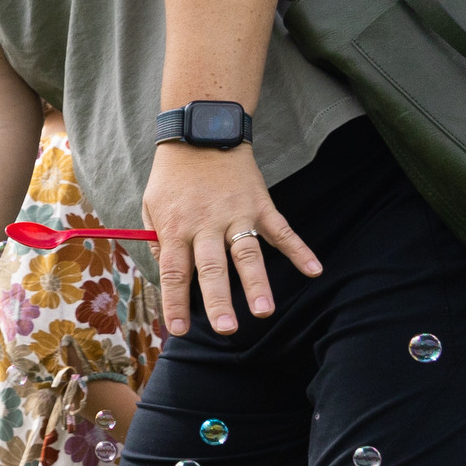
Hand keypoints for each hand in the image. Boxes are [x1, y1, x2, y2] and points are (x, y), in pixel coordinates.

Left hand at [144, 142, 320, 336]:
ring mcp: (236, 215)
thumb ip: (158, 240)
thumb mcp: (151, 205)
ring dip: (257, 283)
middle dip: (218, 300)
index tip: (179, 329)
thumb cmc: (173, 177)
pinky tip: (314, 271)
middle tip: (226, 329)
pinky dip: (300, 250)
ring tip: (265, 311)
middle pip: (212, 268)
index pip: (174, 272)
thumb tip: (167, 274)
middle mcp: (206, 224)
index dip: (176, 302)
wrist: (201, 135)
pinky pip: (282, 231)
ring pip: (247, 254)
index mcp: (176, 227)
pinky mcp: (261, 205)